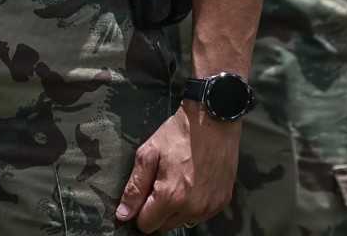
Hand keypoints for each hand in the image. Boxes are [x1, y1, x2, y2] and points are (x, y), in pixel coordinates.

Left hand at [118, 104, 240, 231]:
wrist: (212, 121)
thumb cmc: (179, 134)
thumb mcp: (148, 155)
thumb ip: (135, 187)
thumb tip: (124, 214)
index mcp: (171, 196)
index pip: (147, 224)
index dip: (139, 211)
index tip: (142, 194)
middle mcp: (193, 207)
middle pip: (164, 226)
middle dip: (156, 210)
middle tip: (158, 183)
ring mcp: (210, 206)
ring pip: (182, 221)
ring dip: (175, 209)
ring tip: (176, 180)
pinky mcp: (222, 202)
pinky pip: (201, 214)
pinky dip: (193, 205)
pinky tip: (191, 183)